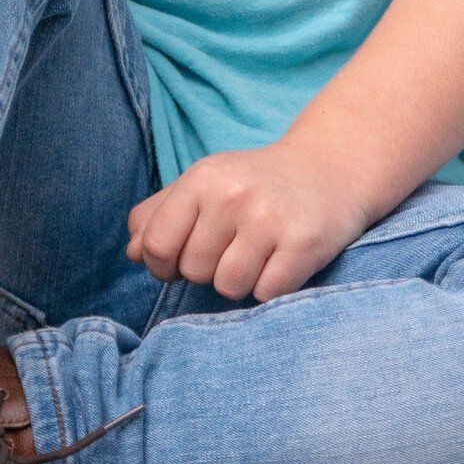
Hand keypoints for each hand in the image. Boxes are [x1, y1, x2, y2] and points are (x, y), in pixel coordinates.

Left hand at [125, 139, 374, 304]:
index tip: (183, 259)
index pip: (157, 246)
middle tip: (235, 246)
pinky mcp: (304, 243)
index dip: (164, 265)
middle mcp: (234, 195)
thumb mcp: (203, 185)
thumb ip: (159, 215)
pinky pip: (265, 294)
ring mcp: (270, 218)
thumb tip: (133, 254)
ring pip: (229, 287)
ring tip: (259, 254)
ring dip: (241, 282)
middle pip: (194, 271)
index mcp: (202, 179)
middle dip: (209, 269)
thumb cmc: (254, 184)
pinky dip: (271, 287)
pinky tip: (282, 260)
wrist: (329, 170)